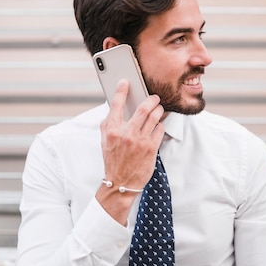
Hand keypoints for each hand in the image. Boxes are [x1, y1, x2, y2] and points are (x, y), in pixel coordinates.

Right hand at [97, 79, 164, 223]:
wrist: (120, 183)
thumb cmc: (113, 160)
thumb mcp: (104, 141)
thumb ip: (108, 124)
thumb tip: (114, 107)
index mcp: (112, 130)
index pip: (116, 104)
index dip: (121, 90)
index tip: (125, 82)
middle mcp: (126, 133)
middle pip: (143, 108)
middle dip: (151, 99)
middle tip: (154, 98)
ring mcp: (140, 140)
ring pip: (155, 116)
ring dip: (158, 110)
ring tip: (158, 109)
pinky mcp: (151, 148)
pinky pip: (160, 129)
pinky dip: (160, 124)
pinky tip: (158, 125)